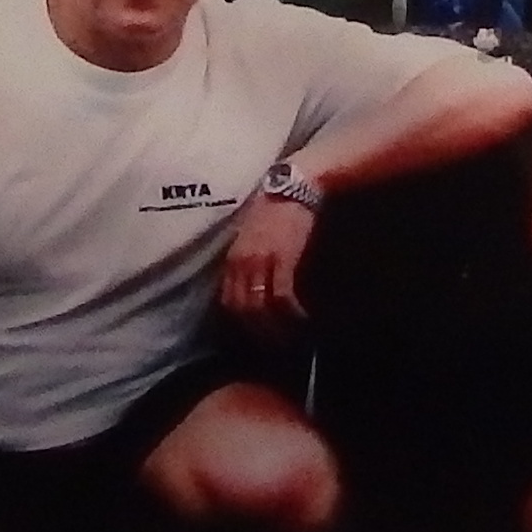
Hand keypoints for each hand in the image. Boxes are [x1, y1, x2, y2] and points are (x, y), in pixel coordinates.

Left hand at [214, 191, 318, 330]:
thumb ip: (246, 261)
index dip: (241, 323)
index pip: (229, 302)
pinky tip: (303, 318)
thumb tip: (252, 288)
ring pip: (261, 307)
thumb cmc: (272, 209)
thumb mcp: (250, 237)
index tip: (257, 335)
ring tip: (291, 338)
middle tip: (276, 344)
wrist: (291, 187)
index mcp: (232, 259)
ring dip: (276, 327)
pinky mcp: (283, 259)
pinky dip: (292, 312)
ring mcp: (261, 261)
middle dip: (259, 331)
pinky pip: (283, 296)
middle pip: (243, 309)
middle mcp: (242, 263)